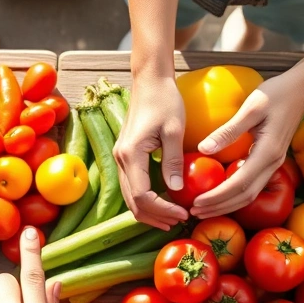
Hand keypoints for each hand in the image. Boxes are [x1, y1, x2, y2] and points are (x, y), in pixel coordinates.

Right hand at [113, 74, 189, 229]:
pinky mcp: (125, 156)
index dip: (162, 210)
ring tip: (172, 217)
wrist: (149, 81)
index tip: (183, 212)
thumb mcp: (174, 130)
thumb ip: (173, 161)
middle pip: (133, 202)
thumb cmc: (164, 100)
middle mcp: (120, 159)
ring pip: (130, 197)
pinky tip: (163, 202)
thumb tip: (176, 190)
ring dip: (150, 211)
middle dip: (155, 216)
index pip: (143, 195)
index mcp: (131, 154)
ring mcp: (120, 158)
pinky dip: (146, 200)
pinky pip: (132, 187)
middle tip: (179, 221)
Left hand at [190, 72, 303, 218]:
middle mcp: (273, 163)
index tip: (197, 201)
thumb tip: (203, 149)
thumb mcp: (251, 108)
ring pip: (250, 194)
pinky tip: (220, 194)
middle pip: (245, 196)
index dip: (217, 196)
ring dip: (227, 204)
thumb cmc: (276, 94)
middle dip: (219, 207)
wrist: (301, 88)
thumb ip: (228, 131)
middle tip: (194, 211)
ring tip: (204, 208)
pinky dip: (235, 194)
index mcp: (268, 152)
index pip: (239, 184)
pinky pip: (252, 185)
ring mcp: (274, 163)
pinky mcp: (271, 160)